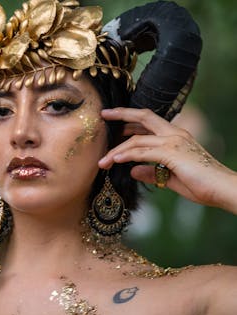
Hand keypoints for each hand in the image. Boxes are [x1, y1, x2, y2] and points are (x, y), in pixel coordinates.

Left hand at [98, 107, 236, 213]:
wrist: (224, 189)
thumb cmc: (202, 185)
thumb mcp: (170, 178)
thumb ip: (151, 172)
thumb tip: (132, 170)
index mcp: (176, 136)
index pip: (149, 122)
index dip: (131, 120)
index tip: (115, 122)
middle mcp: (175, 133)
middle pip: (143, 116)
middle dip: (122, 114)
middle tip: (104, 114)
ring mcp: (174, 141)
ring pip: (136, 140)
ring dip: (116, 151)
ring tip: (102, 162)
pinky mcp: (172, 153)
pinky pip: (142, 152)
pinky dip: (126, 155)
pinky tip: (115, 160)